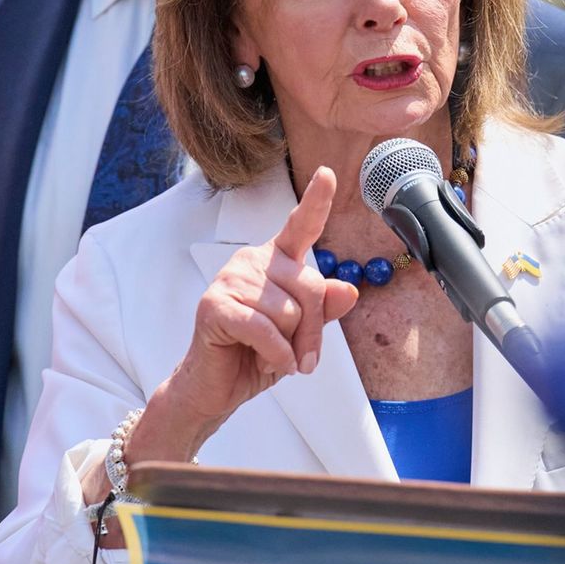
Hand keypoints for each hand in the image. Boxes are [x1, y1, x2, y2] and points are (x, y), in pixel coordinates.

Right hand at [126, 166, 359, 463]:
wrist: (215, 390)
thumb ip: (323, 311)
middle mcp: (252, 261)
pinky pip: (265, 328)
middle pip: (311, 286)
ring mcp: (230, 279)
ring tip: (268, 356)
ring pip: (289, 311)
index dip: (316, 201)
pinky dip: (274, 354)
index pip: (299, 227)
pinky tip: (266, 364)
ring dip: (289, 347)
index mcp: (275, 261)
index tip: (328, 173)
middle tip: (302, 360)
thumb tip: (350, 290)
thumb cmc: (256, 356)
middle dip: (313, 331)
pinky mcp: (214, 305)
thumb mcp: (300, 336)